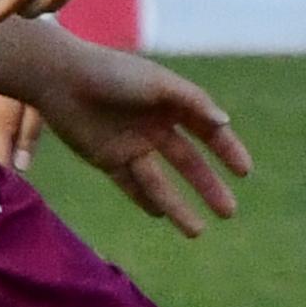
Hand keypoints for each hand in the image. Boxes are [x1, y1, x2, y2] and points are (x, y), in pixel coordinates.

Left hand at [30, 43, 254, 235]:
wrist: (60, 79)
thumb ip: (193, 103)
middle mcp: (154, 126)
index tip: (245, 172)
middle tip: (229, 212)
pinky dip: (145, 200)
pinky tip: (162, 216)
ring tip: (198, 232)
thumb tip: (224, 123)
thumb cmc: (112, 74)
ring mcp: (131, 144)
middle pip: (188, 163)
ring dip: (179, 206)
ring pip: (161, 182)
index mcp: (171, 103)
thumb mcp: (158, 84)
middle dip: (209, 187)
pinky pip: (131, 185)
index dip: (227, 150)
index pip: (207, 131)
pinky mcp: (107, 159)